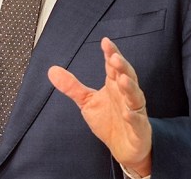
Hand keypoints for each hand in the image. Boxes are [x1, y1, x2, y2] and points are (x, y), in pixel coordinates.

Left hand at [48, 37, 151, 175]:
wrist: (124, 148)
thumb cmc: (109, 121)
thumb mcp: (87, 102)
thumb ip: (72, 86)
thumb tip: (52, 70)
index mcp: (114, 85)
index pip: (113, 66)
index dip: (111, 53)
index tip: (105, 42)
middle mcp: (126, 95)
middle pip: (127, 76)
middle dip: (121, 66)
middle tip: (114, 57)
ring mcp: (134, 110)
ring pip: (135, 96)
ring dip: (130, 87)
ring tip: (123, 78)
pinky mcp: (138, 128)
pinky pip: (136, 121)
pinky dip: (133, 116)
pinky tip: (128, 112)